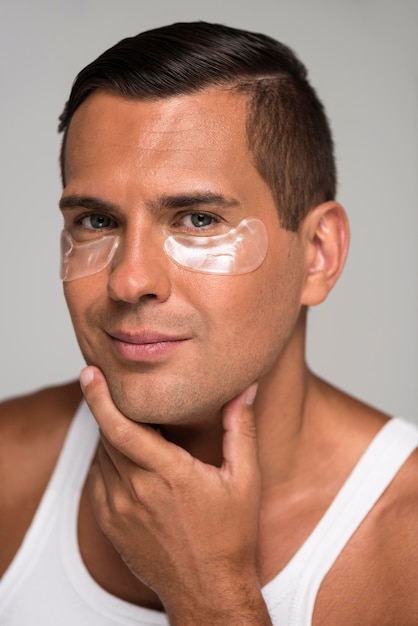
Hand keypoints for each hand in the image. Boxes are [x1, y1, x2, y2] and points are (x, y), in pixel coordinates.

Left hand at [81, 366, 271, 624]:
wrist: (207, 591)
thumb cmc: (229, 536)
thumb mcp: (244, 479)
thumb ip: (240, 429)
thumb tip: (244, 390)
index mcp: (168, 474)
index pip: (121, 427)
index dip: (101, 397)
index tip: (91, 373)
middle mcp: (136, 491)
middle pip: (106, 435)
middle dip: (104, 405)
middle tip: (112, 384)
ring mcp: (118, 510)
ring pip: (101, 455)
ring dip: (110, 433)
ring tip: (131, 420)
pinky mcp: (110, 524)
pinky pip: (98, 478)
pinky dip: (107, 459)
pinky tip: (128, 455)